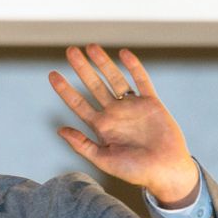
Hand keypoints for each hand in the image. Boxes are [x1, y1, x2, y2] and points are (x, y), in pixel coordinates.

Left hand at [49, 44, 199, 207]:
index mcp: (101, 127)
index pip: (78, 104)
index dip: (65, 90)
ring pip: (114, 79)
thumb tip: (60, 130)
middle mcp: (114, 114)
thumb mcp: (103, 159)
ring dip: (103, 63)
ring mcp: (132, 107)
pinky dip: (133, 66)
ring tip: (90, 46)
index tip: (52, 75)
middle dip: (82, 68)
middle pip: (93, 86)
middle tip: (70, 51)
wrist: (164, 171)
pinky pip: (141, 80)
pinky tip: (123, 54)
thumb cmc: (134, 171)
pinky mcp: (151, 103)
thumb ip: (82, 145)